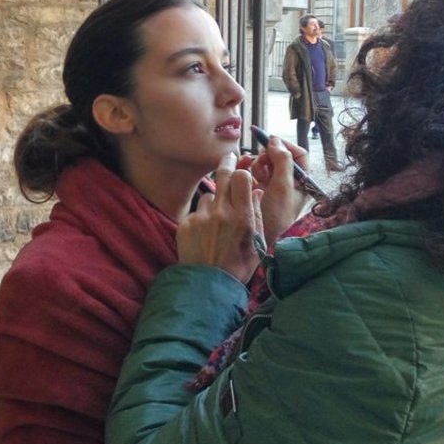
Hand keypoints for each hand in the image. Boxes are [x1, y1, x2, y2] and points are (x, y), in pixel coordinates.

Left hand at [177, 153, 262, 282]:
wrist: (208, 286)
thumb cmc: (238, 267)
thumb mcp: (257, 243)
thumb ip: (257, 214)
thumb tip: (255, 191)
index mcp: (242, 217)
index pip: (242, 177)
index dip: (242, 172)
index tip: (242, 172)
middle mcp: (221, 213)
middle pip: (222, 175)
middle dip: (226, 163)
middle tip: (229, 157)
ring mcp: (201, 218)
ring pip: (208, 196)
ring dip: (214, 203)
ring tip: (216, 223)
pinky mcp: (185, 224)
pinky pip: (196, 213)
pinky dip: (200, 219)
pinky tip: (204, 235)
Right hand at [246, 134, 309, 247]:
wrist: (259, 240)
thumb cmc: (275, 217)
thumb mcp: (282, 187)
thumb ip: (282, 161)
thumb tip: (275, 141)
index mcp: (301, 182)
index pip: (298, 154)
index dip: (285, 146)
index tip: (270, 143)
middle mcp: (288, 183)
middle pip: (279, 157)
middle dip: (268, 156)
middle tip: (261, 163)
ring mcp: (273, 187)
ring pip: (265, 164)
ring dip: (257, 163)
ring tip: (251, 172)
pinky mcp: (258, 191)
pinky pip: (254, 173)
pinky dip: (248, 170)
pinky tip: (242, 172)